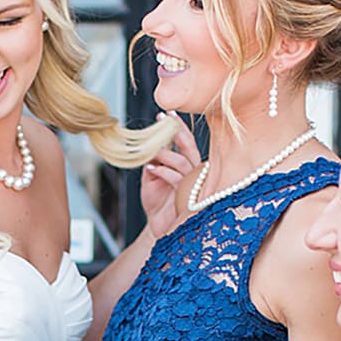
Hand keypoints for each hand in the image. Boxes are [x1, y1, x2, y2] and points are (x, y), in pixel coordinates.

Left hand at [141, 115, 199, 238]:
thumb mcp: (151, 175)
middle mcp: (193, 172)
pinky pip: (176, 179)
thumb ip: (153, 159)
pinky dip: (162, 171)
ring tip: (150, 151)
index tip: (167, 113)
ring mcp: (191, 184)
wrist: (158, 226)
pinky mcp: (186, 197)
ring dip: (165, 153)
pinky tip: (150, 168)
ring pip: (182, 161)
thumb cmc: (158, 202)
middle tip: (163, 120)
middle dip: (176, 131)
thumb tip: (147, 141)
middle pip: (190, 147)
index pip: (186, 141)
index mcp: (187, 164)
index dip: (178, 126)